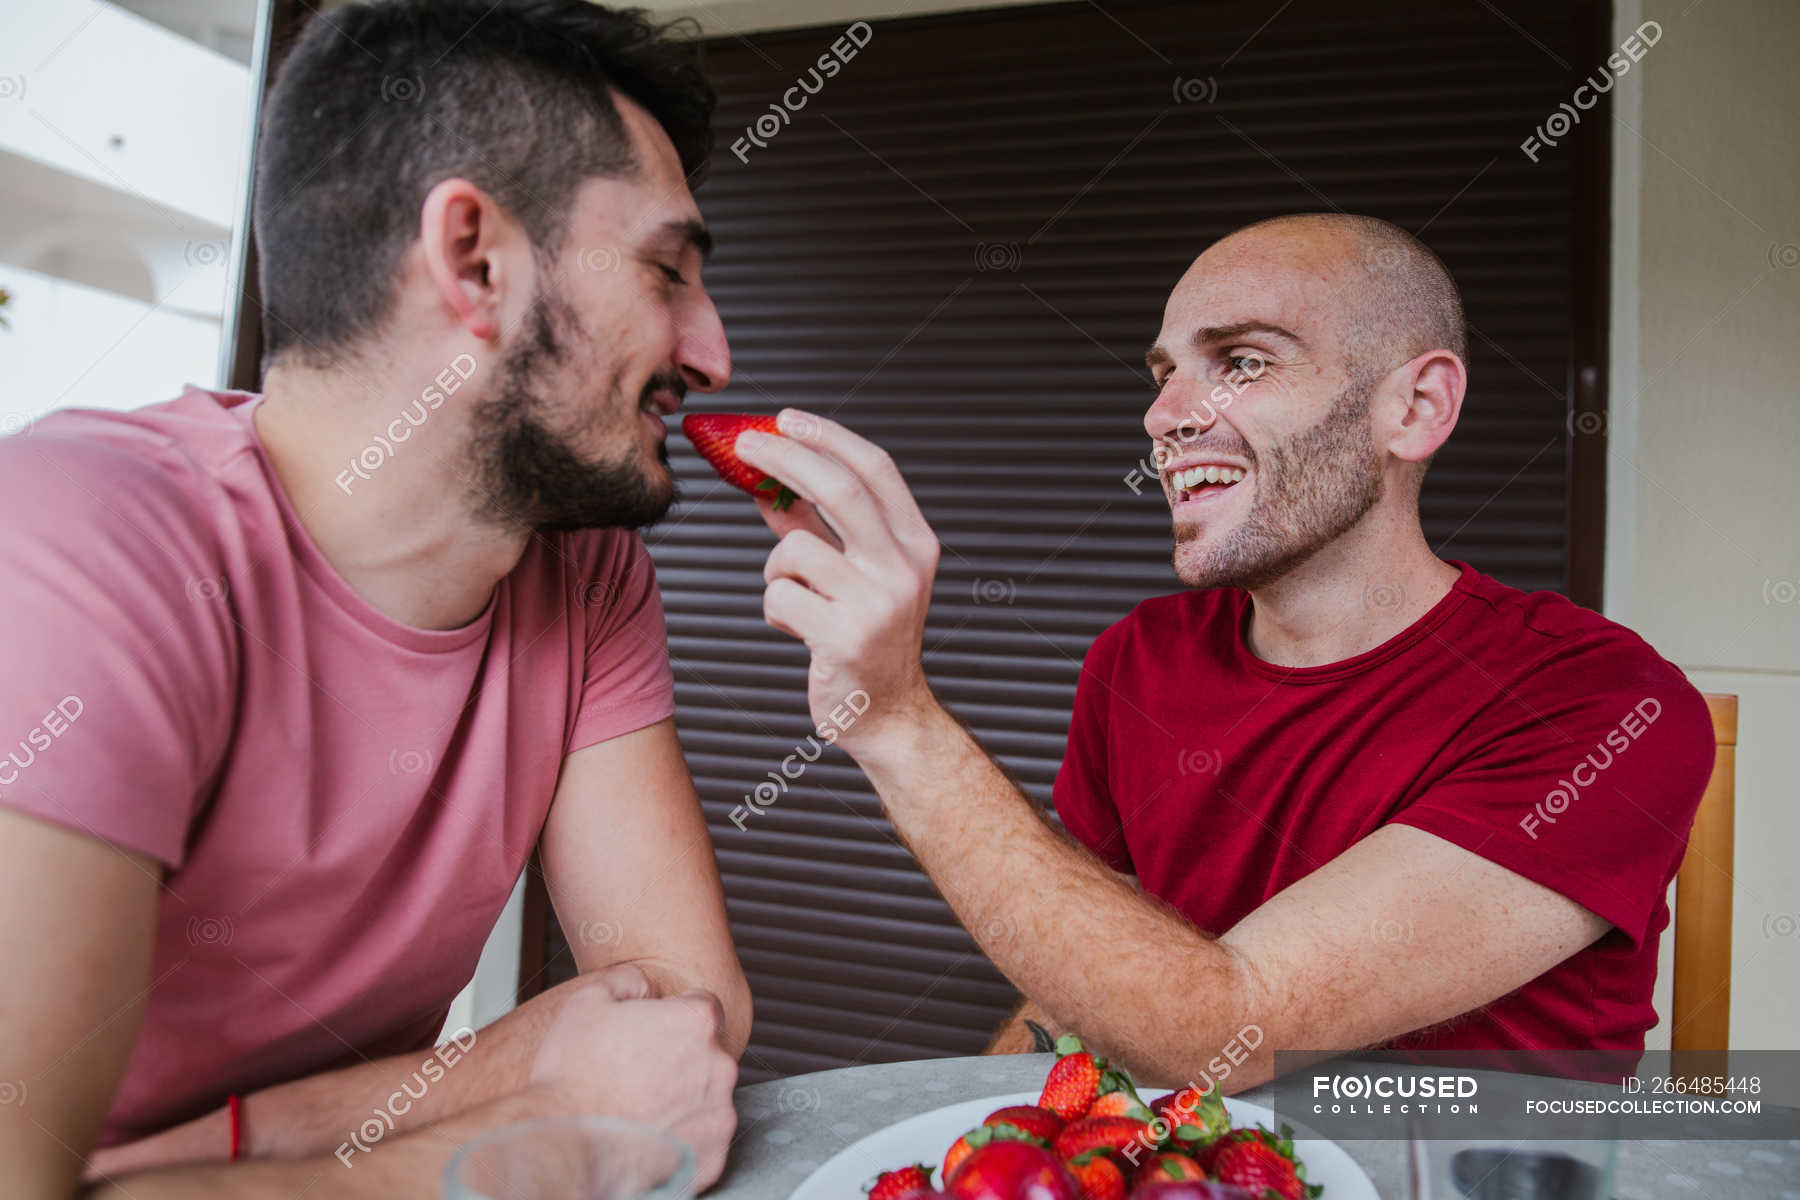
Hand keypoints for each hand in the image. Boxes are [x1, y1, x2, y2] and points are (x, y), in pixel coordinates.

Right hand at [527, 966, 738, 1187]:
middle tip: (638, 1075)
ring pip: (707, 1098)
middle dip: (679, 1061)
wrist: (565, 1144)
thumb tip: (645, 986)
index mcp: (696, 1022)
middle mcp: (719, 1065)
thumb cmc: (573, 1075)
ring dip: (682, 1100)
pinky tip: (648, 1136)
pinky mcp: (712, 1154)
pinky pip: (703, 1139)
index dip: (674, 1018)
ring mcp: (719, 1113)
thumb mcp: (586, 1002)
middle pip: (707, 1054)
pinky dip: (682, 1139)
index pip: (702, 1008)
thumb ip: (627, 979)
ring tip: (639, 1109)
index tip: (652, 1036)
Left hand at [734, 409, 941, 754]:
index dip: (828, 436)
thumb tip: (768, 482)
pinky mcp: (844, 636)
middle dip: (784, 458)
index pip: (875, 469)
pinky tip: (799, 629)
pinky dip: (775, 609)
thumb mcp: (851, 574)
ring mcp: (877, 603)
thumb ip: (815, 528)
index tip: (786, 418)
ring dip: (776, 570)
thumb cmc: (866, 639)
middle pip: (838, 489)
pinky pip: (779, 596)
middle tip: (743, 445)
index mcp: (915, 544)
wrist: (888, 714)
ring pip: (794, 550)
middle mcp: (903, 568)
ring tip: (795, 598)